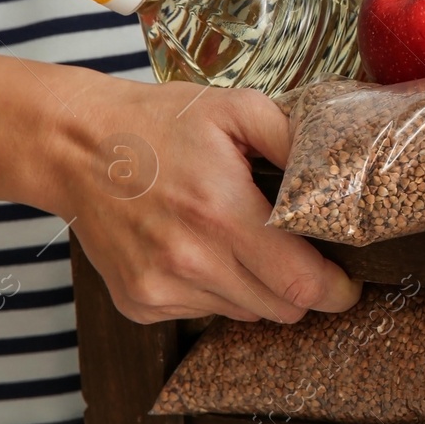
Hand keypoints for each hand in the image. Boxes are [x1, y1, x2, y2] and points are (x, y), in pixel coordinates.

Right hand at [59, 77, 361, 323]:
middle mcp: (189, 261)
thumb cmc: (160, 123)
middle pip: (279, 309)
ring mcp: (159, 287)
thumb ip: (295, 140)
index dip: (336, 291)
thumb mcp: (237, 109)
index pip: (300, 284)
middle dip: (303, 288)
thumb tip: (341, 171)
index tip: (349, 283)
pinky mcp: (138, 303)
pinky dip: (215, 289)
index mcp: (221, 214)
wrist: (75, 146)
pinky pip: (203, 312)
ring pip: (244, 313)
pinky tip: (200, 248)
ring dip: (257, 287)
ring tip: (240, 239)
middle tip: (302, 255)